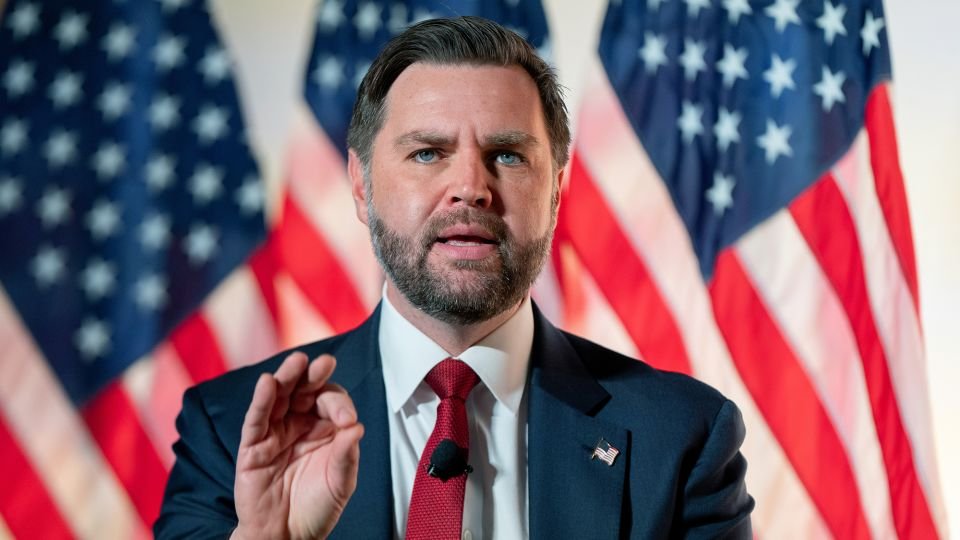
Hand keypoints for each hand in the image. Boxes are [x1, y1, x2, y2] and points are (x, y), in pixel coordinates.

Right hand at [232, 352, 363, 539]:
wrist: (288, 538)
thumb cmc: (317, 508)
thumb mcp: (341, 483)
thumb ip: (347, 456)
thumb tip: (357, 427)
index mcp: (325, 428)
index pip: (332, 402)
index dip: (340, 405)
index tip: (347, 422)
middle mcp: (299, 424)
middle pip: (304, 390)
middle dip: (314, 375)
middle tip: (324, 363)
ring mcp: (275, 433)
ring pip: (279, 397)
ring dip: (287, 377)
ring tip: (297, 361)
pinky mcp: (253, 447)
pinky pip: (256, 419)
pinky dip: (261, 400)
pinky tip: (268, 382)